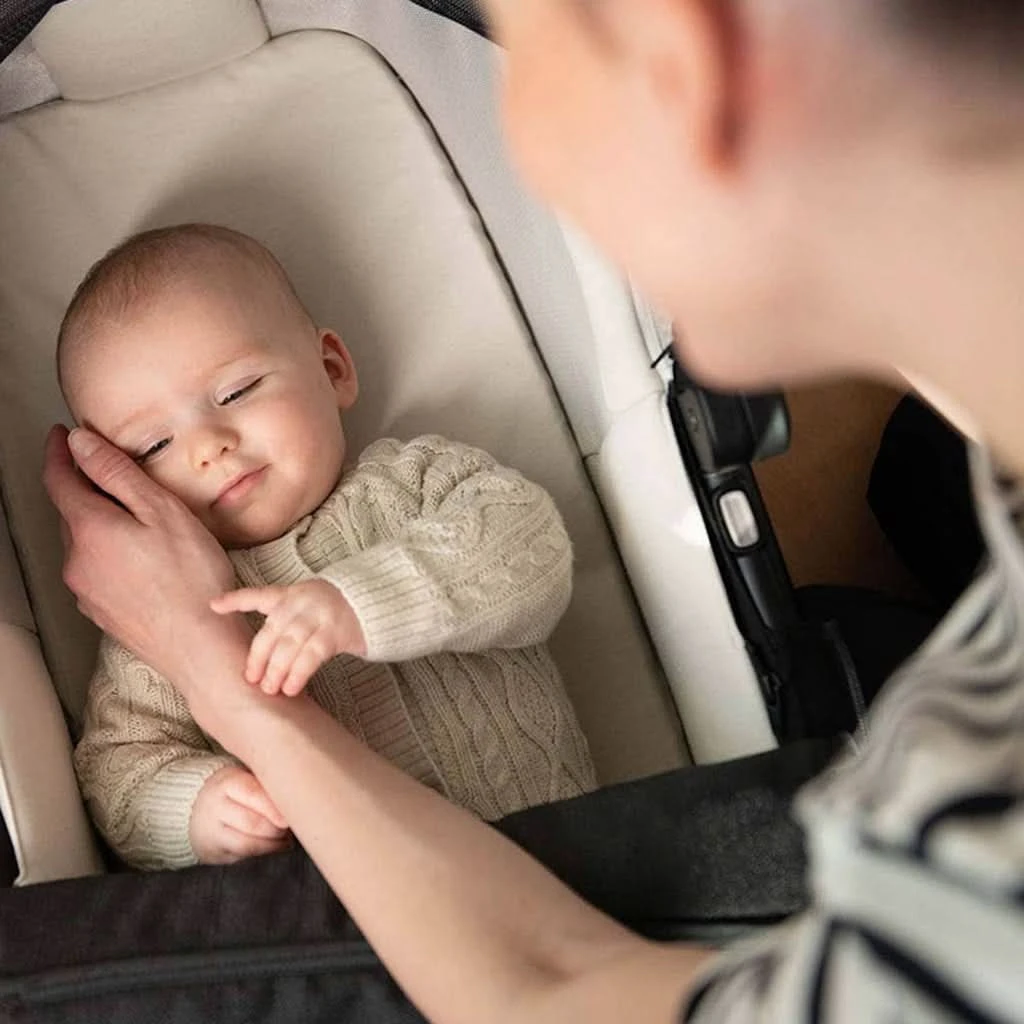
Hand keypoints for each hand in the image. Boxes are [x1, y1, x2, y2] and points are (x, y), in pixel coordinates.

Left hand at [42, 426, 249, 711]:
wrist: (200, 647)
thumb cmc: (191, 580)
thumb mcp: (161, 510)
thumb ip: (116, 473)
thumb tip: (80, 444)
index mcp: (88, 529)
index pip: (58, 479)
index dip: (59, 452)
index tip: (62, 435)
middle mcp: (77, 561)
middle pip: (70, 511)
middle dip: (85, 488)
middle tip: (111, 471)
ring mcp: (86, 591)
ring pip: (84, 543)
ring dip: (99, 523)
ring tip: (138, 517)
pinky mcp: (101, 612)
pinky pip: (96, 570)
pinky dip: (110, 553)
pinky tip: (143, 558)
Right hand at [190, 765, 290, 864]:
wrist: (194, 807)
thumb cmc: (233, 790)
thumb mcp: (245, 776)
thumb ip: (267, 784)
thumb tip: (301, 795)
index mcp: (226, 782)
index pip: (254, 793)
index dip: (275, 807)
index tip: (291, 815)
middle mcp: (215, 807)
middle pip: (253, 823)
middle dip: (278, 828)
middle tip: (292, 826)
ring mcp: (212, 832)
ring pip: (248, 844)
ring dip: (273, 844)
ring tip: (287, 838)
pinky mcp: (214, 852)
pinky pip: (242, 856)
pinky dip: (264, 852)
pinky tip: (277, 845)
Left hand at [211, 580, 365, 695]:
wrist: (369, 604)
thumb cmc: (330, 610)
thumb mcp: (303, 604)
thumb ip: (280, 621)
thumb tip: (256, 656)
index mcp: (289, 595)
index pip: (257, 595)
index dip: (234, 600)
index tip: (213, 606)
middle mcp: (300, 603)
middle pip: (271, 632)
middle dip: (258, 658)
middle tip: (251, 680)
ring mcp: (318, 617)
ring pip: (289, 647)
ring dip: (276, 671)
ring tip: (269, 690)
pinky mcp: (334, 633)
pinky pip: (311, 656)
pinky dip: (298, 675)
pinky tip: (291, 688)